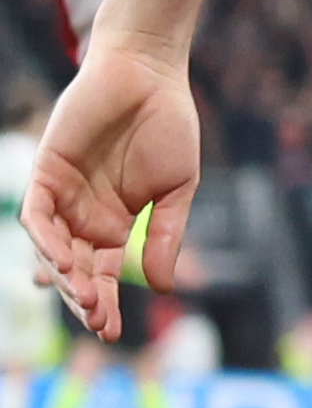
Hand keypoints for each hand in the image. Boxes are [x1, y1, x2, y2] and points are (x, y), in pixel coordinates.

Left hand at [22, 41, 200, 338]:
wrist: (150, 74)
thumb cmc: (170, 125)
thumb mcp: (179, 187)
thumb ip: (167, 234)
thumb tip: (163, 287)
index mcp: (115, 224)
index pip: (104, 275)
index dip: (105, 305)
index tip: (112, 333)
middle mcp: (83, 217)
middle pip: (75, 271)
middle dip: (83, 299)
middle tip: (98, 321)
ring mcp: (62, 197)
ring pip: (52, 251)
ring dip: (65, 278)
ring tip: (87, 297)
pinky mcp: (44, 174)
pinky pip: (37, 217)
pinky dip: (47, 242)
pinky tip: (67, 260)